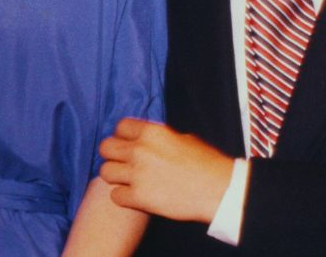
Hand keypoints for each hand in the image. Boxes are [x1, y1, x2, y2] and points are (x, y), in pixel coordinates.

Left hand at [98, 118, 232, 223]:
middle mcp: (140, 150)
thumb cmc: (207, 163)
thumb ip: (159, 137)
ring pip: (105, 172)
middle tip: (123, 164)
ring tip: (127, 182)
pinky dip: (123, 197)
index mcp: (152, 132)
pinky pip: (115, 196)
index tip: (129, 145)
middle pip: (106, 147)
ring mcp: (138, 174)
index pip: (120, 127)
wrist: (220, 190)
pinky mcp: (139, 197)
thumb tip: (146, 139)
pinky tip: (134, 197)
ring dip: (115, 177)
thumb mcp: (183, 138)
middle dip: (113, 156)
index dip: (123, 137)